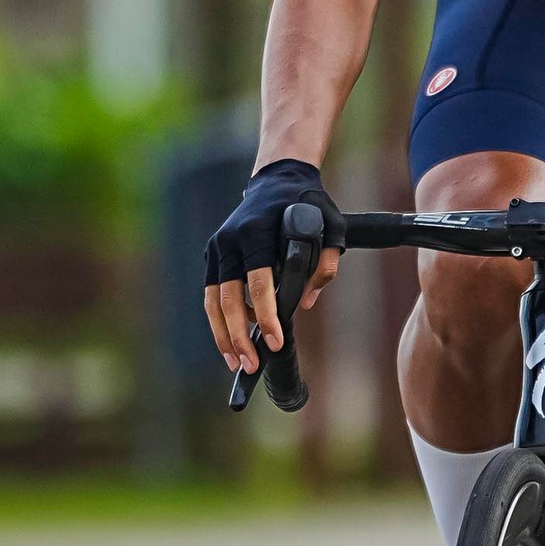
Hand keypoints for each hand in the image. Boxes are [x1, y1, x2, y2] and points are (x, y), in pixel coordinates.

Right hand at [202, 159, 345, 373]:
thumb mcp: (332, 226)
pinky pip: (212, 295)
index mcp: (257, 230)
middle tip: (250, 365)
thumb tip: (306, 302)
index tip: (276, 342)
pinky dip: (219, 321)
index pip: (258, 280)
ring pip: (213, 301)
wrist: (278, 179)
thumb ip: (326, 264)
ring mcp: (218, 247)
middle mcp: (231, 239)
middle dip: (239, 336)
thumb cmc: (308, 204)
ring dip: (223, 335)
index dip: (265, 314)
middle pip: (228, 298)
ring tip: (236, 363)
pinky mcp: (214, 255)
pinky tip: (232, 343)